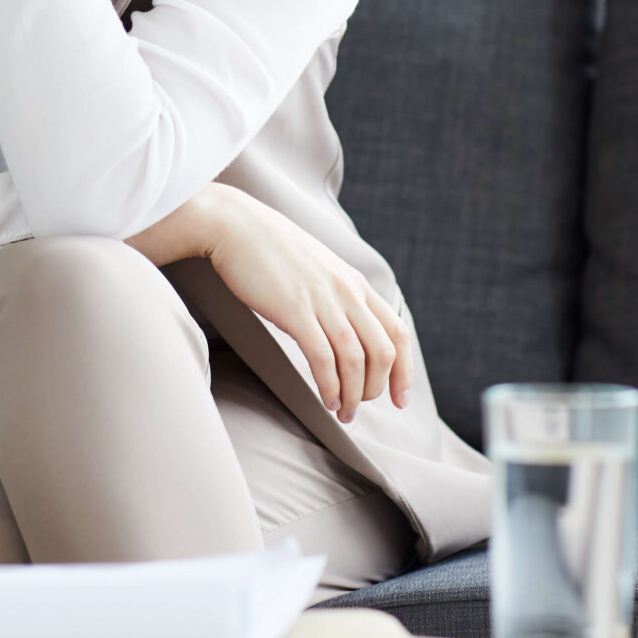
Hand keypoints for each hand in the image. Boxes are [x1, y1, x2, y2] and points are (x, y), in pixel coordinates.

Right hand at [130, 183, 411, 422]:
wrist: (233, 224)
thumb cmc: (269, 248)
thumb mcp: (317, 266)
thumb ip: (336, 291)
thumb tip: (345, 325)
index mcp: (354, 281)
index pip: (397, 331)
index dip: (404, 370)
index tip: (400, 398)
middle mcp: (346, 291)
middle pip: (383, 352)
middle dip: (378, 388)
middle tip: (359, 407)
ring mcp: (322, 300)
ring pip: (356, 360)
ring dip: (354, 394)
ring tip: (343, 412)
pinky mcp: (295, 310)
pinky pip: (323, 358)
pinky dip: (329, 386)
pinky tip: (325, 399)